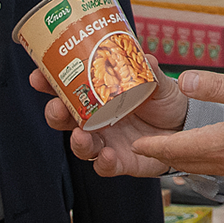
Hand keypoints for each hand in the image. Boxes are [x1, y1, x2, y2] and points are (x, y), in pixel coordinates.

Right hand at [31, 64, 187, 177]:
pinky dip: (104, 163)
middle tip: (56, 106)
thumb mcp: (158, 82)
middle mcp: (97, 120)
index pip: (67, 90)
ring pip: (80, 145)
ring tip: (79, 134)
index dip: (49, 84)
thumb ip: (150, 72)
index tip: (37, 76)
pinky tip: (107, 155)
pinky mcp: (120, 162)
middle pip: (65, 120)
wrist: (186, 127)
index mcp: (99, 96)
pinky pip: (105, 166)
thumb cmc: (164, 101)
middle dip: (55, 113)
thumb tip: (144, 56)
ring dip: (76, 141)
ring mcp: (106, 142)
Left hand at [129, 72, 223, 180]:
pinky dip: (202, 159)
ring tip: (168, 147)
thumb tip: (182, 80)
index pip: (177, 149)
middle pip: (185, 162)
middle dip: (162, 154)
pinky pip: (217, 167)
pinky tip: (205, 149)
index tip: (135, 143)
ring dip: (181, 158)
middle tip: (144, 146)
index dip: (153, 146)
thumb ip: (217, 86)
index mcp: (223, 144)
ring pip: (201, 166)